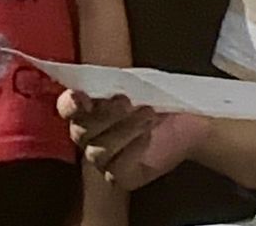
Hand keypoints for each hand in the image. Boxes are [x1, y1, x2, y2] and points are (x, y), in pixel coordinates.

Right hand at [57, 89, 208, 188]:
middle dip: (104, 116)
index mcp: (89, 108)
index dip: (69, 104)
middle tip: (126, 102)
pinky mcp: (120, 176)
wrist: (189, 120)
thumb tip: (106, 79)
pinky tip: (147, 136)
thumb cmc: (160, 98)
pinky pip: (115, 170)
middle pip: (80, 132)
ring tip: (148, 115)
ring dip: (124, 130)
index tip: (82, 97)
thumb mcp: (140, 83)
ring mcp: (103, 158)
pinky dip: (132, 150)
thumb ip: (117, 83)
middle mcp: (90, 135)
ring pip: (97, 152)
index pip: (67, 108)